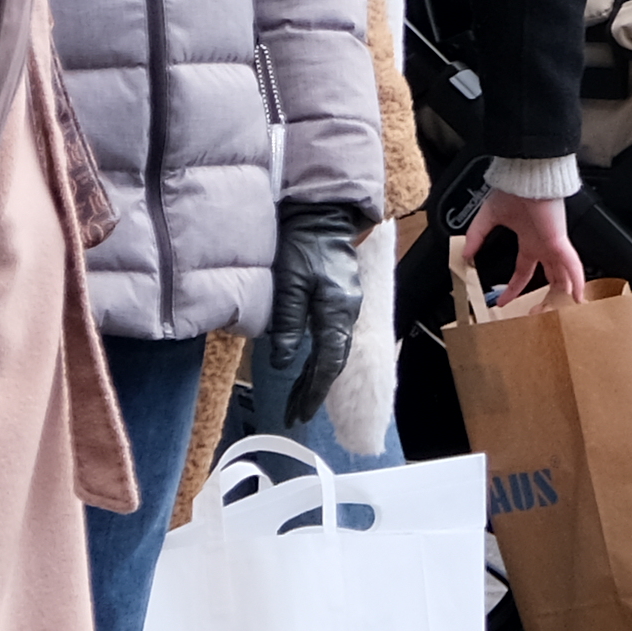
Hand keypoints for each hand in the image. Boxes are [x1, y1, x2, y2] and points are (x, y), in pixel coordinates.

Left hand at [237, 197, 376, 437]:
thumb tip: (284, 362)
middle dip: (314, 391)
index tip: (300, 413)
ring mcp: (345, 306)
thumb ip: (288, 323)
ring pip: (332, 351)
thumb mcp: (290, 283)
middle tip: (295, 416)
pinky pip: (330, 338)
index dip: (314, 390)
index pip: (329, 362)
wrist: (321, 214)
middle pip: (333, 361)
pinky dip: (317, 358)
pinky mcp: (339, 299)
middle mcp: (347, 312)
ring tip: (297, 400)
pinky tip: (305, 368)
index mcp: (338, 311)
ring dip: (314, 377)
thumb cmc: (303, 244)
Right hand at [461, 184, 590, 303]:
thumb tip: (464, 254)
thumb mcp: (488, 217)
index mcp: (529, 240)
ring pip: (564, 275)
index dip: (514, 288)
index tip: (503, 302)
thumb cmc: (513, 189)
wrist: (525, 177)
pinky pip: (572, 265)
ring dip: (562, 294)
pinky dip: (576, 281)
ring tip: (562, 313)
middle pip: (551, 276)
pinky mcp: (560, 241)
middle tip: (540, 313)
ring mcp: (554, 244)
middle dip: (547, 295)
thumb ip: (477, 236)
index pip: (523, 271)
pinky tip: (578, 297)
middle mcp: (543, 244)